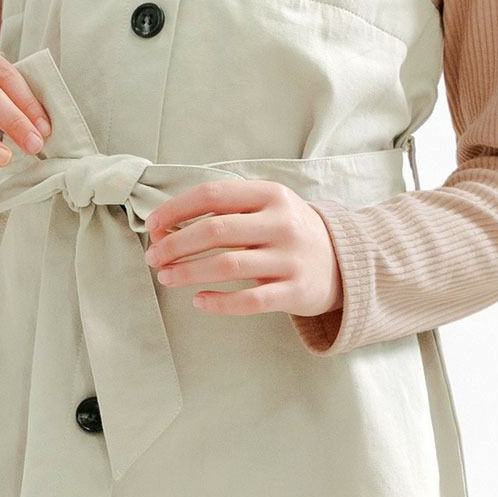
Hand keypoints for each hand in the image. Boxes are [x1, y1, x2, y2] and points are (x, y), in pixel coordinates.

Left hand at [141, 179, 342, 319]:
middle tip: (153, 257)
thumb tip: (165, 227)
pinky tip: (199, 301)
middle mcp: (282, 223)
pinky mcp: (295, 291)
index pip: (213, 194)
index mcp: (271, 194)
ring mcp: (290, 258)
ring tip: (166, 278)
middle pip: (215, 230)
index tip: (153, 225)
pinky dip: (219, 302)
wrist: (344, 262)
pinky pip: (250, 300)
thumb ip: (225, 211)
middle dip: (175, 244)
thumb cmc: (289, 233)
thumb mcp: (268, 208)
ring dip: (188, 272)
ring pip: (227, 265)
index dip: (177, 209)